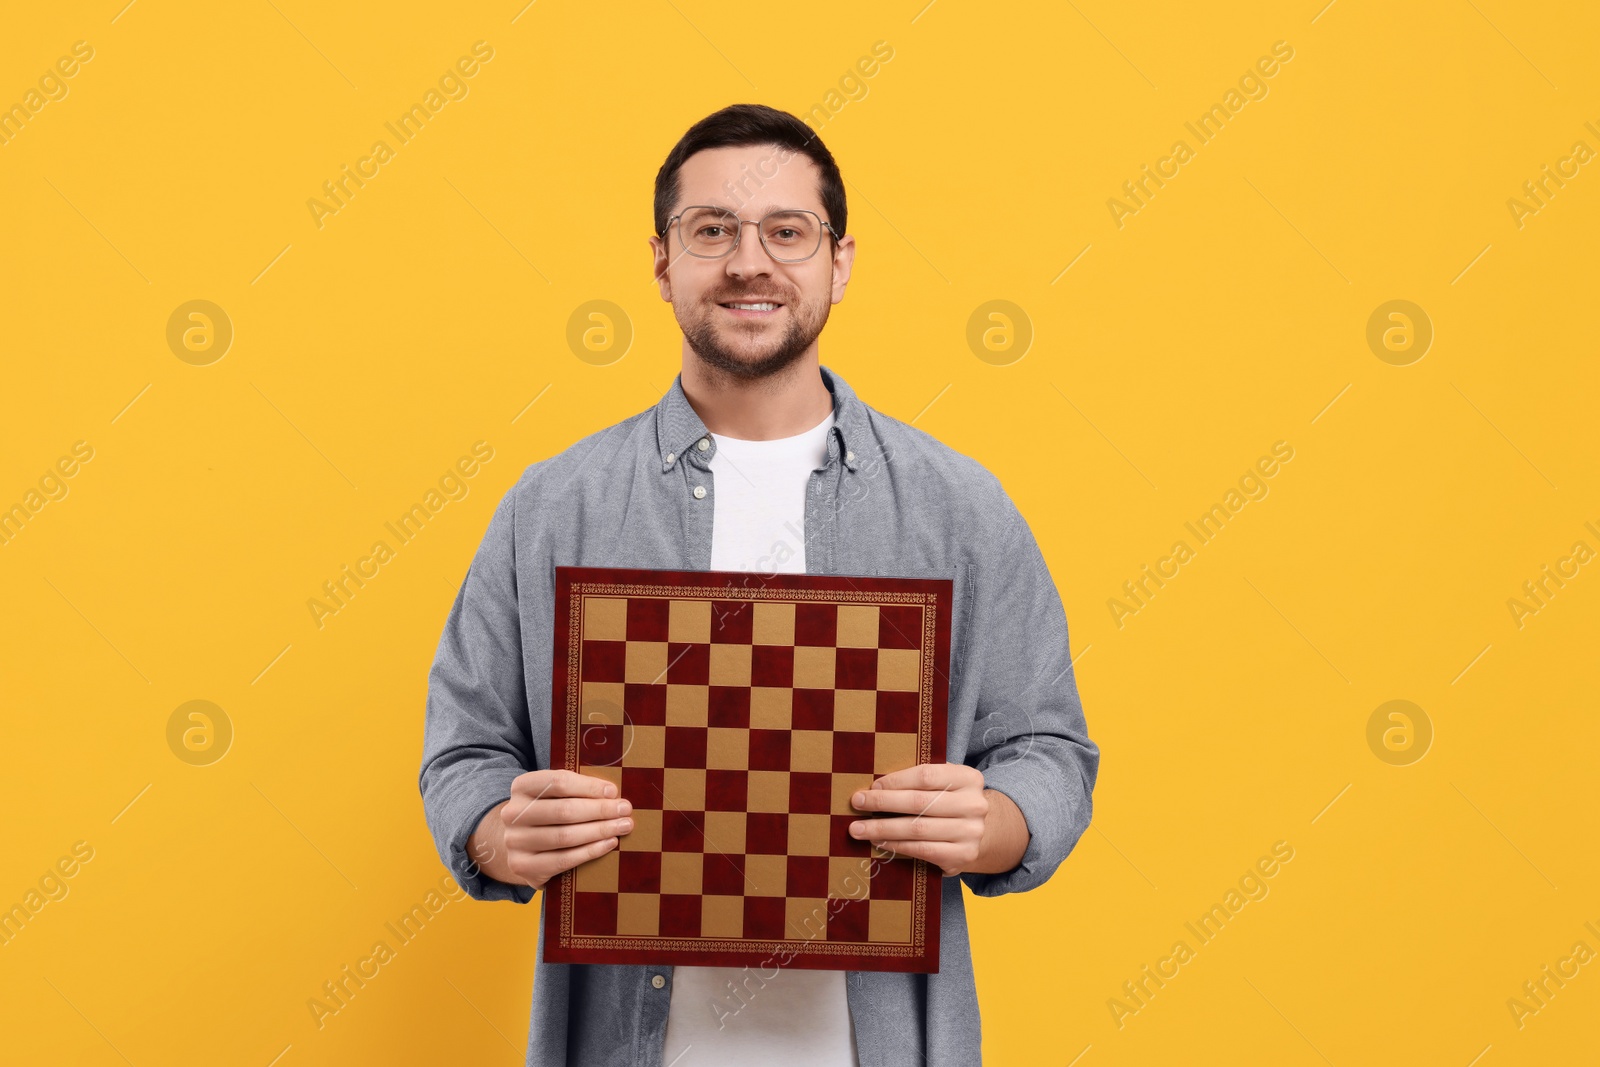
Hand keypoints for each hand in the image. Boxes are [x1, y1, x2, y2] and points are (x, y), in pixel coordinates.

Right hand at [467, 770, 632, 891]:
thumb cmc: (549, 813)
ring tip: (622, 826)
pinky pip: (563, 860)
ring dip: (599, 831)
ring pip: (565, 836)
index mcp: (521, 787)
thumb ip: (577, 790)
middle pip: (564, 810)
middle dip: (600, 810)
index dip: (589, 786)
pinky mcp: (522, 866)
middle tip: (625, 810)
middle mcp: (512, 813)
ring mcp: (515, 841)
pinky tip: (609, 844)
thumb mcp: (556, 795)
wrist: (522, 845)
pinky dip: (590, 851)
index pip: (558, 782)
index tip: (613, 791)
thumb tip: (612, 794)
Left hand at [847, 763, 990, 876]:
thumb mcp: (945, 784)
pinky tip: (879, 842)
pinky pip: (922, 850)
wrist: (981, 833)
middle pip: (919, 802)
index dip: (896, 780)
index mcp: (968, 778)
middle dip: (882, 802)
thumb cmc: (950, 803)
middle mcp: (974, 805)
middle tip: (857, 803)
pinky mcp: (963, 855)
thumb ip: (919, 781)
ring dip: (883, 829)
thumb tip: (875, 786)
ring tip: (859, 829)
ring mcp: (970, 832)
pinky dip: (897, 846)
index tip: (873, 785)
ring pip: (917, 829)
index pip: (926, 775)